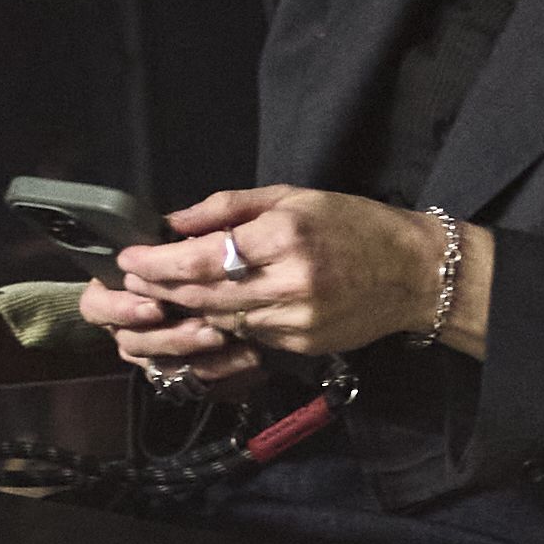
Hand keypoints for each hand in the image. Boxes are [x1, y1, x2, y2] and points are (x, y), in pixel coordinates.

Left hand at [79, 187, 477, 378]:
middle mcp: (289, 282)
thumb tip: (175, 221)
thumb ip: (230, 208)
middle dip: (161, 288)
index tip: (129, 258)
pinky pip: (247, 336)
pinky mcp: (302, 345)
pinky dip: (223, 322)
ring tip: (161, 293)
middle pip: (203, 294)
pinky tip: (208, 309)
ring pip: (220, 320)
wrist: (414, 273)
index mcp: (285, 237)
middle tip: (132, 279)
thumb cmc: (354, 224)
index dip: (158, 262)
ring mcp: (296, 320)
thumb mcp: (293, 197)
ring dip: (186, 308)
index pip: (203, 257)